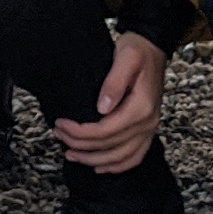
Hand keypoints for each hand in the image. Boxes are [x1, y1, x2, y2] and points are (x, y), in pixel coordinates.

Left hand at [59, 32, 166, 173]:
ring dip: (94, 160)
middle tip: (60, 136)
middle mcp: (147, 123)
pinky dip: (117, 166)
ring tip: (72, 154)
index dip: (80, 132)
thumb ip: (113, 82)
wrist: (153, 47)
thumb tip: (102, 107)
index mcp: (141, 107)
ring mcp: (149, 129)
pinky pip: (134, 157)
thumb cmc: (138, 50)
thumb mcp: (125, 57)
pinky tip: (99, 166)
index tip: (61, 124)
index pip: (105, 131)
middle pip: (110, 147)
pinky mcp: (147, 130)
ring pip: (121, 158)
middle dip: (81, 145)